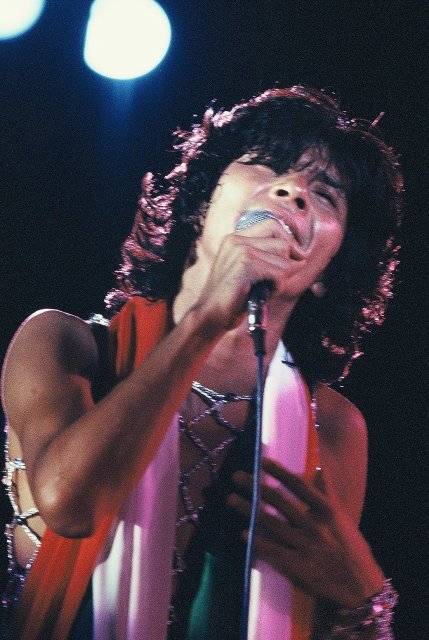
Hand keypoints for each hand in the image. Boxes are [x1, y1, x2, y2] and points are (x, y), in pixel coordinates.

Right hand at [193, 219, 303, 331]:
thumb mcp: (248, 271)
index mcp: (235, 238)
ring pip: (283, 259)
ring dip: (281, 279)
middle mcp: (237, 240)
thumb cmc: (230, 298)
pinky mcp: (245, 266)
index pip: (272, 225)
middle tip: (277, 281)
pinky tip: (264, 295)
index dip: (289, 241)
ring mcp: (240, 251)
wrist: (209, 316)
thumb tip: (301, 256)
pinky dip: (277, 287)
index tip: (296, 257)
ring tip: (265, 290)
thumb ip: (268, 258)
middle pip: (282, 242)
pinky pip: (279, 273)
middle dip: (287, 264)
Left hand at [228, 457, 384, 607]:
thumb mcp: (342, 518)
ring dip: (249, 510)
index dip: (279, 472)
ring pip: (271, 523)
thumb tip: (319, 469)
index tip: (261, 462)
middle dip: (255, 487)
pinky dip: (257, 541)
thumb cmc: (352, 550)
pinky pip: (273, 550)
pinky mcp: (299, 566)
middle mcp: (314, 525)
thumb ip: (328, 494)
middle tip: (237, 477)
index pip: (298, 485)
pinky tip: (244, 533)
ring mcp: (305, 546)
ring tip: (232, 499)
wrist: (361, 588)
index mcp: (327, 511)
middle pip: (279, 501)